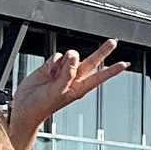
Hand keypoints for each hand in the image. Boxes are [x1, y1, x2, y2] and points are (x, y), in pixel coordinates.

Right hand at [9, 37, 128, 145]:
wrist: (25, 106)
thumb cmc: (42, 106)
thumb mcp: (58, 91)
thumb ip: (67, 73)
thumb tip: (74, 56)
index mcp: (80, 87)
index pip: (100, 76)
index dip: (112, 70)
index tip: (125, 64)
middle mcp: (73, 78)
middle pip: (92, 61)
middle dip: (102, 51)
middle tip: (113, 42)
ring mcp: (62, 72)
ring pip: (71, 56)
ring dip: (65, 60)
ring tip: (56, 72)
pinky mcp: (51, 67)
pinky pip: (57, 56)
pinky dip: (53, 61)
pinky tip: (49, 70)